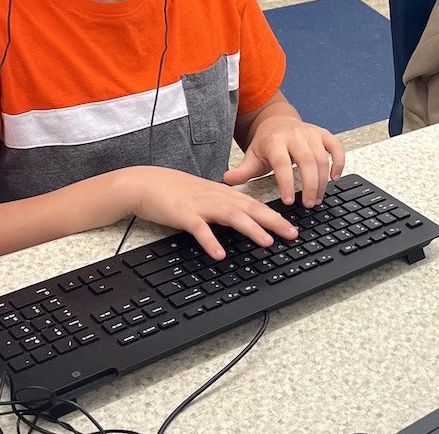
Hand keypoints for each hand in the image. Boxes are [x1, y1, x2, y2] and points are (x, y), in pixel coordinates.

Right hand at [125, 167, 297, 260]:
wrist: (146, 183)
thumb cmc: (176, 191)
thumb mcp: (206, 196)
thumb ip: (225, 206)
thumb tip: (244, 219)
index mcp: (223, 194)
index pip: (255, 205)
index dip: (275, 216)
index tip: (292, 227)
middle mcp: (216, 197)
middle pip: (250, 209)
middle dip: (273, 221)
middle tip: (292, 234)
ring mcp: (200, 205)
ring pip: (231, 215)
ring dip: (250, 229)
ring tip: (266, 242)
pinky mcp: (183, 214)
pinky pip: (199, 229)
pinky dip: (211, 241)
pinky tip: (219, 254)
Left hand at [223, 117, 344, 207]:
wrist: (276, 120)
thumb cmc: (265, 143)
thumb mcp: (252, 156)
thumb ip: (242, 170)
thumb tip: (227, 180)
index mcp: (275, 141)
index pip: (283, 163)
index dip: (287, 183)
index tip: (290, 201)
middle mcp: (295, 135)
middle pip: (308, 161)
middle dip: (310, 185)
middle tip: (309, 205)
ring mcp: (311, 133)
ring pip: (323, 157)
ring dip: (323, 180)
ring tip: (318, 198)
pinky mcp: (323, 133)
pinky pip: (336, 147)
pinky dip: (339, 162)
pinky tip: (335, 178)